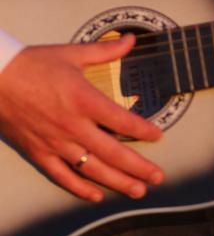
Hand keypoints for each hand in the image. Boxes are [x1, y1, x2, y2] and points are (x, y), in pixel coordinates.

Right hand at [0, 35, 163, 202]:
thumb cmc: (34, 64)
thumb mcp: (73, 53)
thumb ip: (106, 51)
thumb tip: (131, 40)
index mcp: (84, 100)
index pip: (122, 121)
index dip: (143, 131)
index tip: (158, 136)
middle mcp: (73, 126)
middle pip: (113, 153)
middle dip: (139, 167)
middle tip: (158, 177)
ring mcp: (55, 143)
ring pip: (92, 170)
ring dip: (117, 182)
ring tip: (137, 191)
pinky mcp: (39, 153)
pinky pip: (63, 176)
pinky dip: (80, 189)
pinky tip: (96, 196)